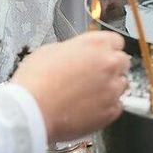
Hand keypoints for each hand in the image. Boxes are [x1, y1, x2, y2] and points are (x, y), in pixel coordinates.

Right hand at [11, 31, 129, 142]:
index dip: (106, 49)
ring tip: (88, 95)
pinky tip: (89, 108)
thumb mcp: (51, 50)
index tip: (100, 55)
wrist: (30, 111)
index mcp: (96, 44)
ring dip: (110, 87)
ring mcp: (112, 89)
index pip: (116, 41)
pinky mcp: (110, 111)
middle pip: (122, 62)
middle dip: (110, 67)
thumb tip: (78, 54)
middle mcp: (109, 64)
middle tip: (93, 76)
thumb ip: (74, 49)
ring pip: (122, 85)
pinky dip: (106, 107)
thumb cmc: (35, 81)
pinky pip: (117, 106)